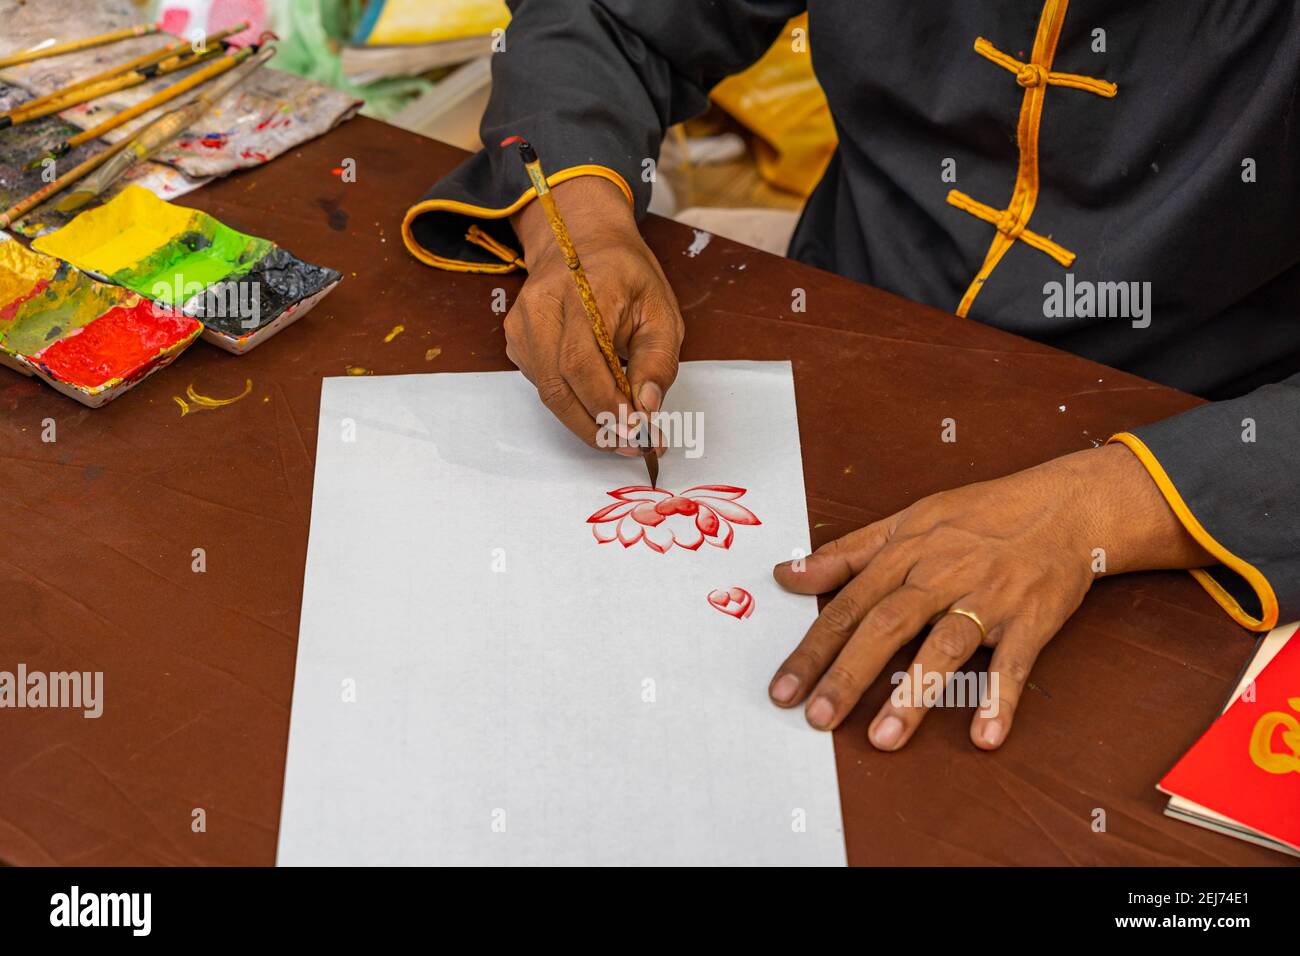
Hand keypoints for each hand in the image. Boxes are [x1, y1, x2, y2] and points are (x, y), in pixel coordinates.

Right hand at [506, 176, 683, 453]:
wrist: (580, 239)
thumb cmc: (626, 276)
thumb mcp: (660, 309)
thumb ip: (658, 361)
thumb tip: (647, 408)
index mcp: (583, 291)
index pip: (581, 362)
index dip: (606, 405)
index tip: (638, 431)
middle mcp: (542, 306)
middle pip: (557, 385)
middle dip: (595, 425)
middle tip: (629, 446)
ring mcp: (521, 324)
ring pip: (547, 390)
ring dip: (583, 421)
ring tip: (618, 435)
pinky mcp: (516, 339)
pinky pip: (542, 383)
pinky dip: (570, 403)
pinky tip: (596, 405)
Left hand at [768, 444, 1211, 750]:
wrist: (1063, 505)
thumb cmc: (978, 516)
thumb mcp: (905, 522)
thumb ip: (845, 554)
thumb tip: (785, 574)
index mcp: (903, 553)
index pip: (848, 606)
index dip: (812, 649)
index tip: (782, 689)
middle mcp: (939, 574)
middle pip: (885, 626)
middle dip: (848, 674)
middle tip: (817, 718)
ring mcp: (987, 596)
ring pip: (944, 645)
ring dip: (914, 693)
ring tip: (883, 739)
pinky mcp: (1032, 617)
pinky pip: (1015, 662)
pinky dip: (1001, 698)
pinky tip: (985, 736)